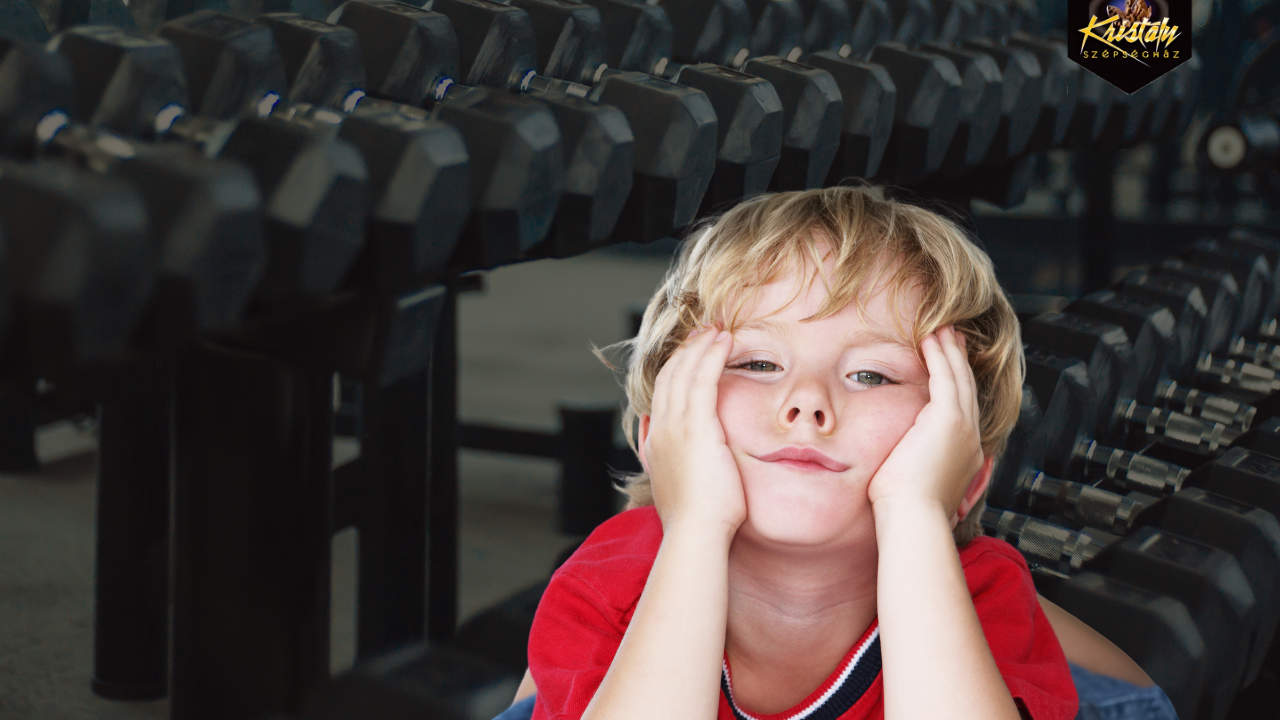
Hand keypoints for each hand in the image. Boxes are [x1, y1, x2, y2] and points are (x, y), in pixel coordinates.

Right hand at [641, 327, 746, 537]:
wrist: (696, 533)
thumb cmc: (697, 521)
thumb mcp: (675, 485)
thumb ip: (667, 461)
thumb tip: (657, 443)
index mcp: (656, 442)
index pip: (663, 393)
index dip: (677, 369)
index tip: (692, 354)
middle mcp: (660, 428)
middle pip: (669, 376)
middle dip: (686, 351)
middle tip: (704, 331)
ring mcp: (675, 426)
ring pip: (683, 372)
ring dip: (701, 346)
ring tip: (717, 330)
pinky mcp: (695, 426)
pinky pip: (702, 379)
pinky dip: (711, 355)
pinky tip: (724, 341)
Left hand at [866, 326, 984, 519]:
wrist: (913, 516)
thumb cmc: (905, 510)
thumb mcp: (915, 484)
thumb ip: (915, 470)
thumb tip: (902, 471)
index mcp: (964, 454)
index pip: (962, 409)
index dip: (957, 384)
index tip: (950, 367)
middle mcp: (970, 438)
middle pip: (966, 388)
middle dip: (958, 361)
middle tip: (952, 337)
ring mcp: (963, 427)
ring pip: (959, 378)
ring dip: (949, 351)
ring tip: (942, 330)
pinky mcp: (949, 419)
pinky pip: (946, 377)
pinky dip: (939, 356)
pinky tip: (931, 339)